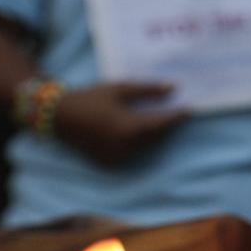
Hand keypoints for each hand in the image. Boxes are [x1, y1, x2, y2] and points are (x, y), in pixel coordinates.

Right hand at [54, 82, 188, 166]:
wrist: (59, 117)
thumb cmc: (91, 98)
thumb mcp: (120, 88)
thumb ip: (148, 90)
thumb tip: (174, 89)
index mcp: (129, 127)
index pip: (163, 124)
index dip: (178, 117)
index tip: (190, 109)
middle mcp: (126, 146)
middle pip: (157, 137)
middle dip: (168, 125)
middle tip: (179, 113)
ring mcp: (117, 157)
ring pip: (147, 146)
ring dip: (156, 135)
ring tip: (162, 120)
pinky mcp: (110, 163)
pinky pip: (133, 152)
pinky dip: (140, 143)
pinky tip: (142, 131)